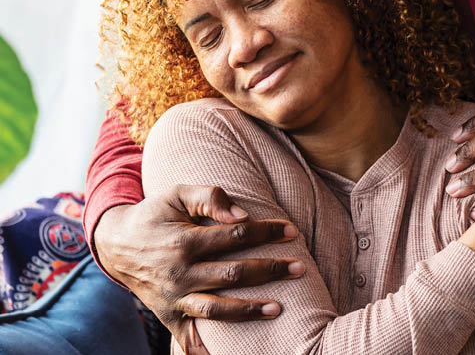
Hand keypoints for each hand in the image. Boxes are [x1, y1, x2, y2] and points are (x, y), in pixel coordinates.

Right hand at [93, 184, 304, 353]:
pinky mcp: (168, 316)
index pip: (235, 237)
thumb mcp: (177, 194)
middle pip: (233, 274)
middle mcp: (179, 274)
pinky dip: (207, 350)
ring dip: (249, 310)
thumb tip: (241, 216)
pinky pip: (189, 339)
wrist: (116, 244)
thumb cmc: (155, 213)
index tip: (292, 231)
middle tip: (299, 267)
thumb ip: (210, 197)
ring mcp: (173, 299)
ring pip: (216, 310)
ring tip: (279, 308)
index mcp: (184, 242)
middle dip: (270, 270)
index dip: (266, 232)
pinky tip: (231, 353)